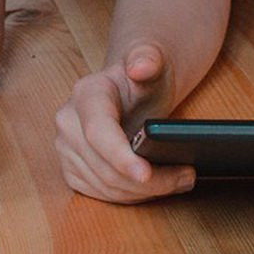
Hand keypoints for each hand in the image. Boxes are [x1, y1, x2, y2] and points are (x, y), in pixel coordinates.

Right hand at [54, 43, 195, 203]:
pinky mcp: (74, 170)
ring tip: (181, 180)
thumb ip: (148, 57)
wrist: (134, 89)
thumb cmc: (145, 77)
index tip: (146, 174)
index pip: (99, 133)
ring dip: (144, 191)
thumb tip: (141, 65)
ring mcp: (67, 149)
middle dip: (148, 179)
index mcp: (86, 95)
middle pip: (105, 167)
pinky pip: (102, 193)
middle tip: (186, 176)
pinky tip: (159, 187)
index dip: (121, 157)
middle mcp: (69, 123)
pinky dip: (132, 195)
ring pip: (105, 185)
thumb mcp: (152, 60)